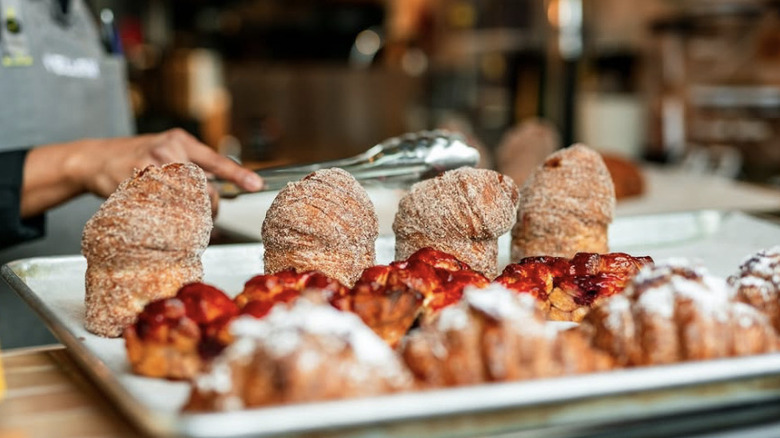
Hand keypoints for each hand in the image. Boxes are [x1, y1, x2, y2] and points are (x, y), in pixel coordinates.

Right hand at [21, 129, 263, 217]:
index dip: (238, 174)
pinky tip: (163, 214)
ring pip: (186, 200)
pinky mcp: (135, 183)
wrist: (96, 158)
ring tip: (185, 216)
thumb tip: (221, 189)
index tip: (256, 184)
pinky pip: (163, 207)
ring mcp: (150, 166)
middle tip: (207, 214)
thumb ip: (192, 165)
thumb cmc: (137, 158)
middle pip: (204, 187)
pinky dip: (169, 216)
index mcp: (180, 141)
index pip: (216, 160)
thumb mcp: (167, 151)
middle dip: (210, 205)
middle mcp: (168, 150)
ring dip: (191, 214)